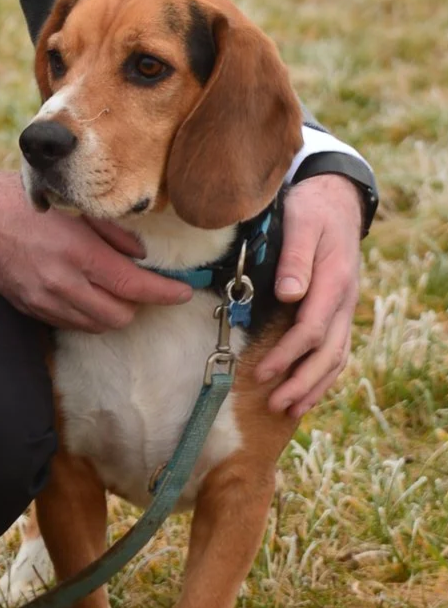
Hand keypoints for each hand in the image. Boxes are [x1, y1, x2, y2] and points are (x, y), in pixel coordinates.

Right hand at [0, 166, 192, 332]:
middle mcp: (61, 282)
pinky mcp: (29, 308)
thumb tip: (141, 255)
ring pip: (96, 325)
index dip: (164, 293)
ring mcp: (43, 300)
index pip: (133, 285)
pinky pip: (70, 323)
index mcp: (76, 251)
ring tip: (114, 289)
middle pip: (119, 315)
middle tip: (143, 285)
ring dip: (113, 311)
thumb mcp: (71, 205)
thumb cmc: (20, 200)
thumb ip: (111, 231)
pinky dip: (87, 314)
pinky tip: (86, 293)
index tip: (183, 292)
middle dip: (138, 304)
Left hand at [256, 173, 363, 416]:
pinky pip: (338, 348)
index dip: (287, 355)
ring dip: (315, 385)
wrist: (338, 199)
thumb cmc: (313, 209)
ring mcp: (346, 307)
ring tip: (290, 409)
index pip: (311, 330)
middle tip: (275, 405)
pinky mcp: (340, 308)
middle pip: (328, 353)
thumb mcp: (301, 222)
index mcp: (334, 282)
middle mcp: (345, 301)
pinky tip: (308, 389)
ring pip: (337, 356)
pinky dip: (324, 373)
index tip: (261, 372)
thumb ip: (295, 257)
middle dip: (302, 383)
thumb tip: (290, 293)